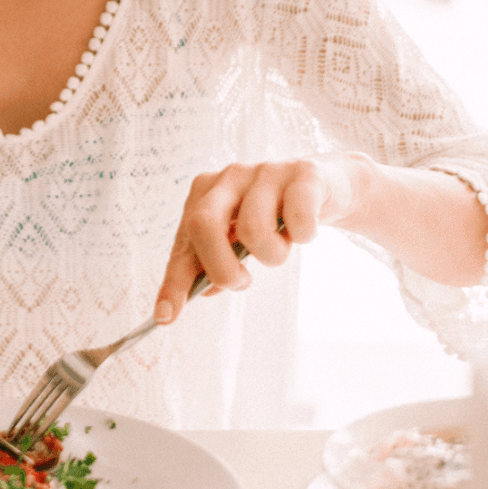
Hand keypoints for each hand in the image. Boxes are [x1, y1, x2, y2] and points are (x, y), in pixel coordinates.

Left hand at [153, 152, 369, 323]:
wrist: (322, 188)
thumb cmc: (271, 217)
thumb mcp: (237, 241)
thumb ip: (213, 264)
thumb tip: (205, 290)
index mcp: (204, 194)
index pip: (183, 244)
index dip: (174, 282)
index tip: (166, 317)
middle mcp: (229, 177)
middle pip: (203, 224)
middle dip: (220, 268)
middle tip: (240, 283)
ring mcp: (265, 171)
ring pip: (253, 229)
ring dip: (271, 256)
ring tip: (279, 250)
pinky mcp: (303, 174)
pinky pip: (297, 218)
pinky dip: (303, 236)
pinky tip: (303, 231)